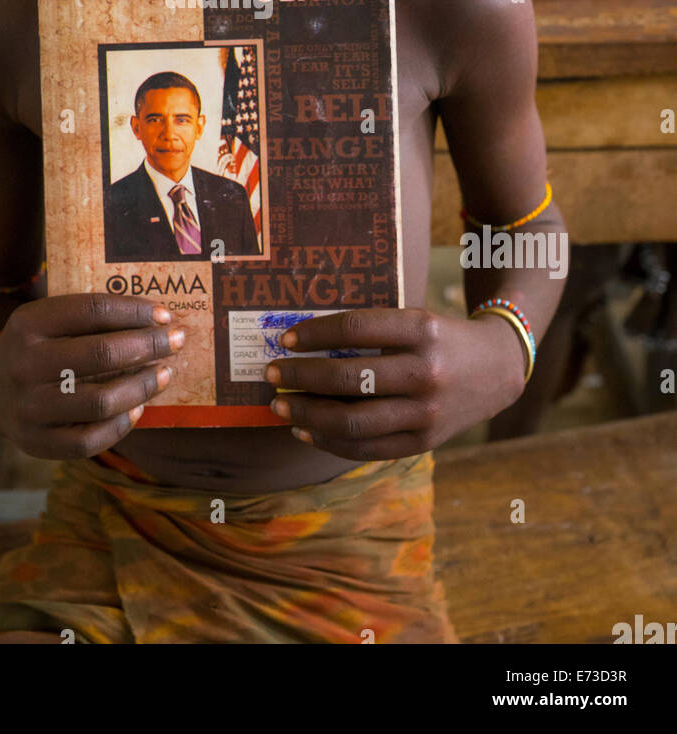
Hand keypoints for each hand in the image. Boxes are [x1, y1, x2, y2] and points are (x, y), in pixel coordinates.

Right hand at [0, 294, 181, 458]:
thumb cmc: (36, 347)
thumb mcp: (46, 320)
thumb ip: (87, 318)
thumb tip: (156, 320)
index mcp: (28, 324)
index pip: (92, 310)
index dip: (134, 311)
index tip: (164, 315)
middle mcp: (24, 364)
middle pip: (100, 354)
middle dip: (148, 346)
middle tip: (175, 341)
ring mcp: (28, 408)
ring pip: (100, 400)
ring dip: (142, 386)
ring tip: (164, 374)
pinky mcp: (35, 443)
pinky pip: (89, 440)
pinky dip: (121, 425)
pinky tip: (139, 409)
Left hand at [263, 308, 525, 460]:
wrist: (498, 369)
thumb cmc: (441, 339)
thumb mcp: (415, 319)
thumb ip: (371, 331)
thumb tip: (303, 344)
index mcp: (421, 329)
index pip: (354, 330)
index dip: (314, 334)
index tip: (285, 338)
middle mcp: (425, 372)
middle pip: (348, 378)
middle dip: (300, 377)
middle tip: (271, 373)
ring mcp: (426, 413)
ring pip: (353, 420)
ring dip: (307, 414)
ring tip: (281, 405)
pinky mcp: (424, 443)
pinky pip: (367, 448)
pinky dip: (330, 442)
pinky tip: (306, 431)